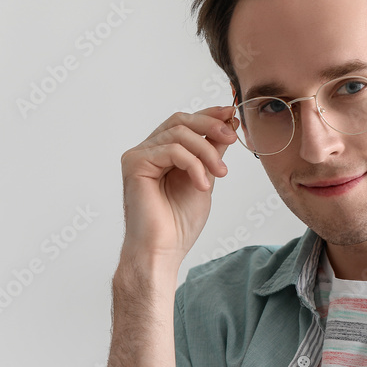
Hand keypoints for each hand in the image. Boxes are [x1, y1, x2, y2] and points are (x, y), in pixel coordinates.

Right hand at [118, 105, 237, 268]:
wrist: (163, 251)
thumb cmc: (178, 223)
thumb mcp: (204, 179)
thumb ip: (210, 152)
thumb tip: (226, 125)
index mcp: (161, 153)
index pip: (184, 123)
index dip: (209, 115)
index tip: (232, 115)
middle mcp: (147, 151)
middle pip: (180, 121)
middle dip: (210, 126)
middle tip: (231, 138)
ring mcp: (138, 156)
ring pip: (178, 133)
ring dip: (206, 151)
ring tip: (220, 173)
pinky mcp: (134, 163)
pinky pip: (171, 150)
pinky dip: (193, 164)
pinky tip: (202, 185)